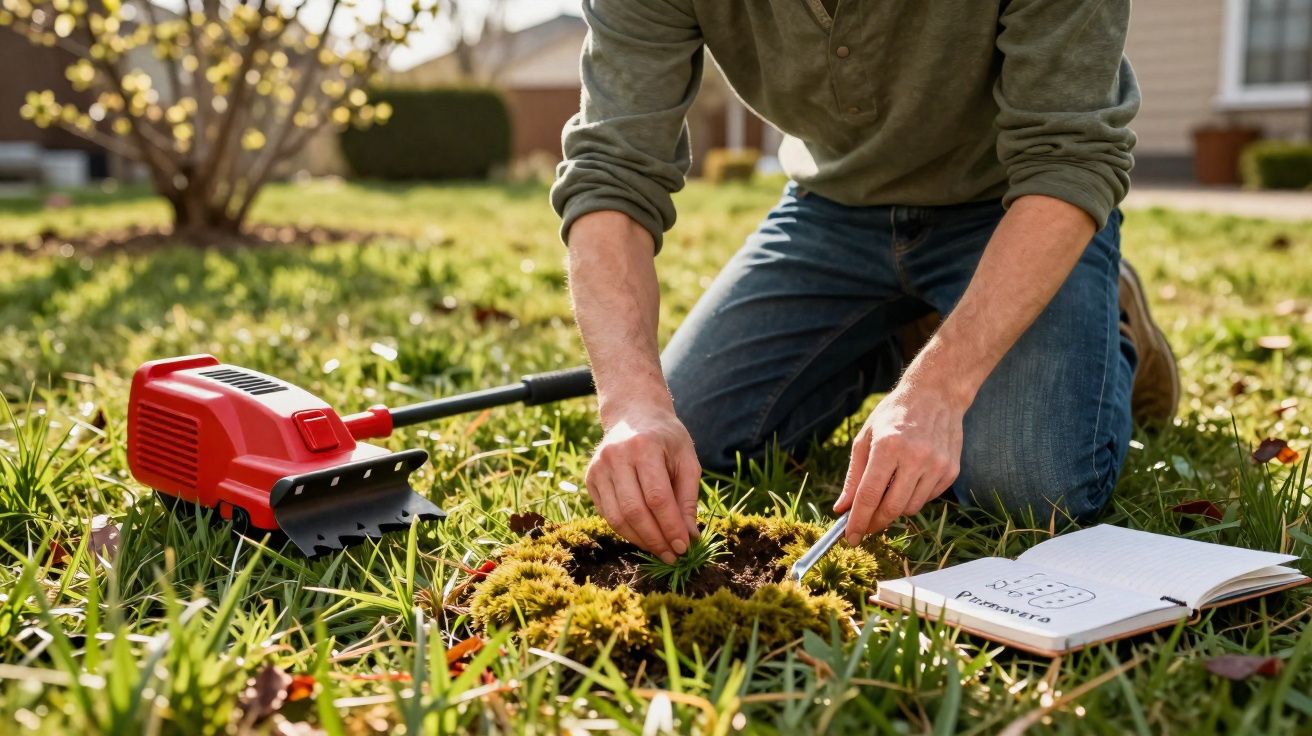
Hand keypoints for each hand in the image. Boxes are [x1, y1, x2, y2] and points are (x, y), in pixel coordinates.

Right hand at [586, 403, 700, 562]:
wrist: (634, 413)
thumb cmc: (667, 438)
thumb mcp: (687, 460)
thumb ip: (688, 498)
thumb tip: (689, 537)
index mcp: (644, 447)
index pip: (657, 497)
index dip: (671, 526)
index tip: (684, 546)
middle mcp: (616, 456)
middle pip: (634, 510)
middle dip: (655, 539)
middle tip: (672, 555)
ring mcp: (598, 467)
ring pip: (617, 517)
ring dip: (640, 540)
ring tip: (660, 550)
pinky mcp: (590, 478)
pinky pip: (607, 514)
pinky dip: (626, 530)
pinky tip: (644, 536)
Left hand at [834, 383, 964, 544]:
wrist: (936, 394)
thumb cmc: (894, 415)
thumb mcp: (865, 439)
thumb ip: (853, 477)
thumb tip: (842, 509)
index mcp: (888, 446)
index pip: (870, 495)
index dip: (858, 520)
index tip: (850, 538)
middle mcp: (915, 457)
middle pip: (891, 508)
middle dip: (875, 522)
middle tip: (865, 525)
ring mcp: (937, 465)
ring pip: (911, 508)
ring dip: (895, 509)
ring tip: (888, 491)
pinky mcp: (951, 471)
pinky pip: (928, 499)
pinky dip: (914, 497)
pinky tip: (909, 479)